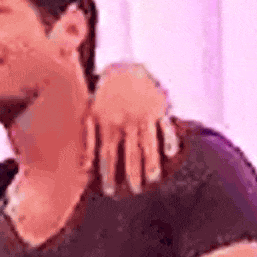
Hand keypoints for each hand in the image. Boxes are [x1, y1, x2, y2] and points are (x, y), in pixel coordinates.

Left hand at [91, 63, 179, 196]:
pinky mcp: (159, 108)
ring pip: (148, 144)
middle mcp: (126, 122)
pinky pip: (165, 126)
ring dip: (151, 163)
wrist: (124, 65)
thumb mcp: (91, 114)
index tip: (110, 191)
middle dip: (133, 174)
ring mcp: (143, 115)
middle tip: (135, 190)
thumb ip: (87, 140)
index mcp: (108, 124)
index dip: (109, 174)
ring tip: (153, 179)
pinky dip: (169, 138)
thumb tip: (85, 166)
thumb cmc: (105, 94)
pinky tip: (171, 153)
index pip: (108, 155)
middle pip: (130, 154)